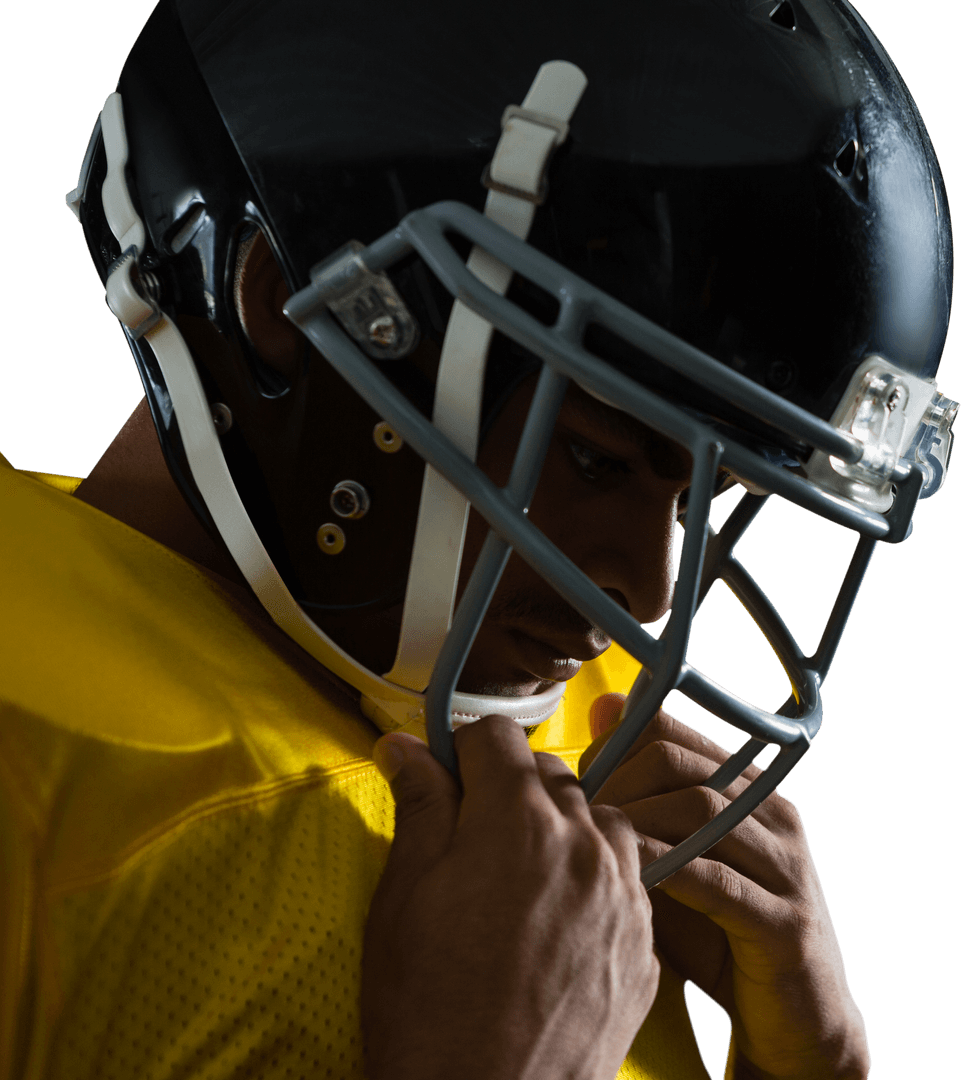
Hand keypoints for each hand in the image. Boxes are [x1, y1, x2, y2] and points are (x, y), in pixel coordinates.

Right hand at [363, 715, 659, 1079]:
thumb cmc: (429, 1011)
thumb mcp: (403, 897)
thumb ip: (419, 806)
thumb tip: (407, 746)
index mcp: (519, 823)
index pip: (497, 736)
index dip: (462, 750)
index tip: (446, 778)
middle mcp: (584, 847)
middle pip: (550, 774)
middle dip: (508, 788)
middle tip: (472, 837)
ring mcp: (624, 898)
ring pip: (597, 820)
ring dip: (561, 827)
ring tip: (521, 874)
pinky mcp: (644, 947)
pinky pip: (625, 880)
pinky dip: (593, 878)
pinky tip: (556, 919)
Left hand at [581, 695, 870, 1079]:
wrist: (795, 1022)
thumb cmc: (719, 935)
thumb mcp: (673, 862)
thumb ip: (639, 802)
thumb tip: (599, 715)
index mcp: (749, 790)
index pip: (670, 732)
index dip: (611, 753)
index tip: (578, 786)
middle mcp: (774, 816)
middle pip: (678, 764)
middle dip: (615, 786)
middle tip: (578, 819)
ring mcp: (787, 867)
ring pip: (700, 811)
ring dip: (635, 822)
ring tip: (594, 844)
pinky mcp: (786, 922)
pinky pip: (718, 880)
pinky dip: (666, 870)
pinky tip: (630, 878)